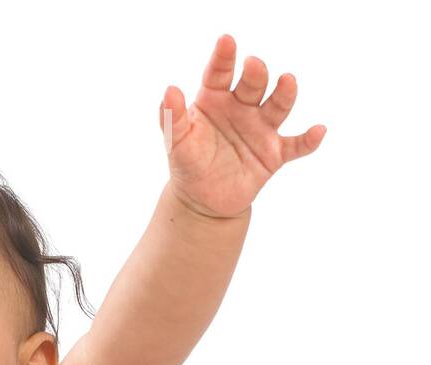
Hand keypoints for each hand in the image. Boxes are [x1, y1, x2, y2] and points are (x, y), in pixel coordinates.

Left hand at [160, 33, 325, 218]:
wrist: (202, 200)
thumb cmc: (189, 163)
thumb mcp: (176, 142)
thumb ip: (171, 117)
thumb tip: (169, 90)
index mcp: (216, 99)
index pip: (220, 73)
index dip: (224, 57)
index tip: (226, 41)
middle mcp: (242, 107)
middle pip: (254, 84)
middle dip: (256, 73)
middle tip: (253, 66)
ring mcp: (261, 128)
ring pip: (278, 106)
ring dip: (284, 93)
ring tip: (287, 81)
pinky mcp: (274, 154)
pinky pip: (296, 145)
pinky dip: (308, 140)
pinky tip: (318, 131)